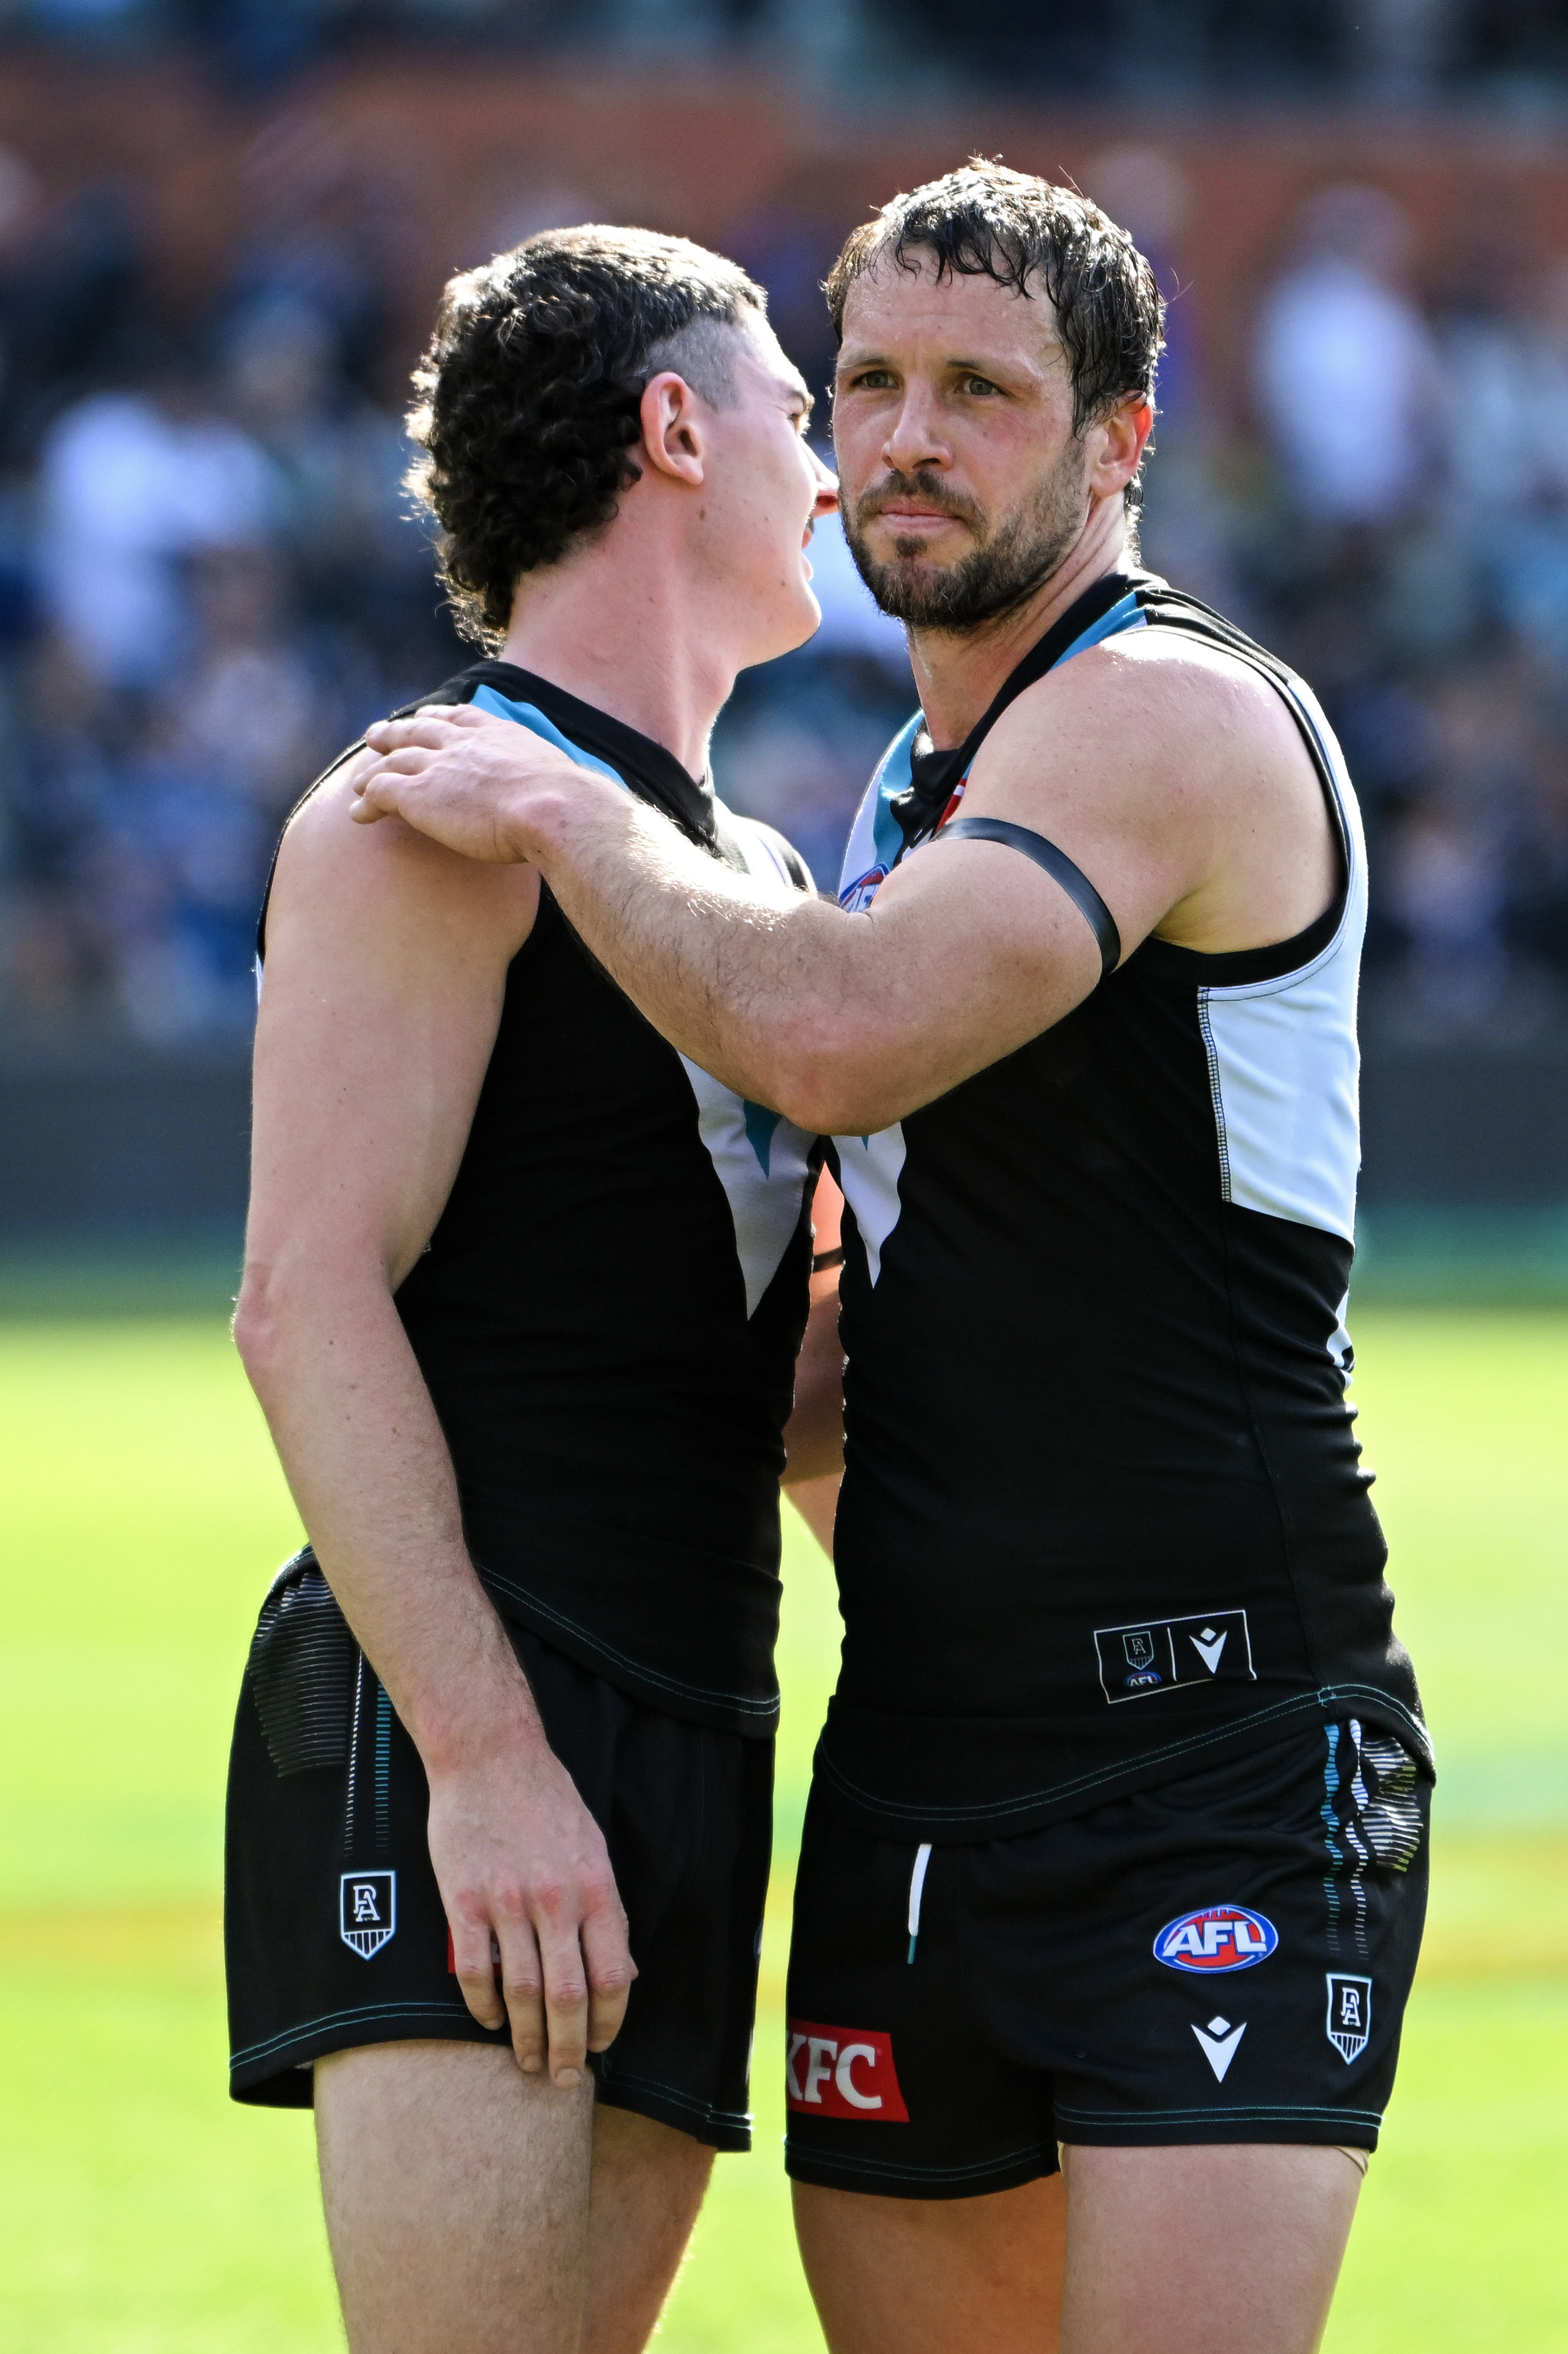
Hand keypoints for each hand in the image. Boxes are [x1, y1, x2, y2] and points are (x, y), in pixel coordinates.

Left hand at [354, 704, 592, 863]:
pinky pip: (380, 792)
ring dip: (371, 770)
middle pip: (418, 731)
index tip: (427, 718)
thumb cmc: (571, 808)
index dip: (439, 718)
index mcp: (499, 734)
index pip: (460, 717)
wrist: (554, 810)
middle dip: (395, 733)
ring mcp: (438, 765)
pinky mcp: (418, 794)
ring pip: (391, 761)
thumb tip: (585, 808)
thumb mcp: (567, 785)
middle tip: (376, 736)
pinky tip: (357, 816)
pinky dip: (365, 802)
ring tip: (357, 783)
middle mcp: (464, 743)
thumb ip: (558, 788)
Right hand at [426, 1731, 635, 2087]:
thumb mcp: (593, 1849)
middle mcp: (557, 1900)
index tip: (599, 2047)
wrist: (490, 1755)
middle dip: (567, 2049)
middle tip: (561, 2078)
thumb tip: (625, 1972)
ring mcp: (509, 1902)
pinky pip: (475, 1970)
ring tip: (526, 2061)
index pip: (613, 1976)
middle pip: (568, 1997)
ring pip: (524, 1992)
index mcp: (596, 1889)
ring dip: (527, 2038)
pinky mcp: (464, 1901)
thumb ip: (605, 1910)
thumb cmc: (546, 1801)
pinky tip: (490, 2021)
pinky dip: (483, 2006)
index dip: (608, 2022)